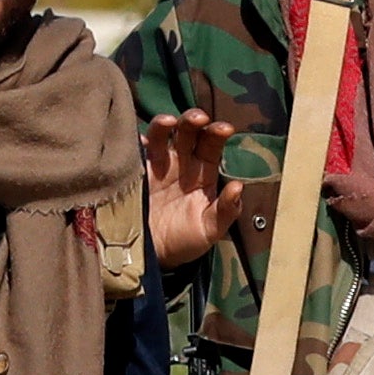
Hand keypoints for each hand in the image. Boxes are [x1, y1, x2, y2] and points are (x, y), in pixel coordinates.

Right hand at [141, 110, 258, 270]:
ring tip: (169, 122)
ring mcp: (156, 164)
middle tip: (199, 118)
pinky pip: (135, 152)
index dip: (218, 134)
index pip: (212, 145)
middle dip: (193, 121)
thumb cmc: (186, 241)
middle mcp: (180, 162)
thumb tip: (238, 187)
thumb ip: (226, 210)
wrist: (154, 256)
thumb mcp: (211, 229)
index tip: (225, 129)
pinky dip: (136, 142)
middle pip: (188, 132)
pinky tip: (140, 140)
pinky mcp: (135, 172)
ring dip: (164, 125)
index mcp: (203, 171)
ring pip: (161, 135)